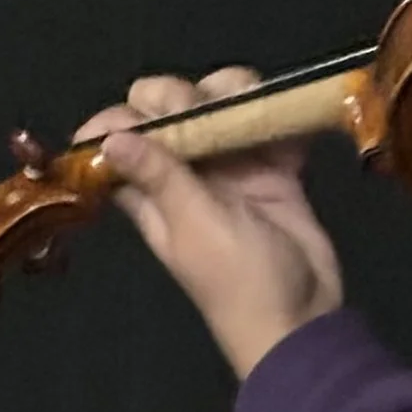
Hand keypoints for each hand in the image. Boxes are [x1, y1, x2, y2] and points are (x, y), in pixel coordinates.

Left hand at [74, 68, 343, 381]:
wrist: (302, 316)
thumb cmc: (238, 280)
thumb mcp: (195, 226)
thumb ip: (160, 177)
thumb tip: (109, 138)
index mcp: (150, 190)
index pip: (117, 141)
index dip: (117, 120)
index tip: (140, 115)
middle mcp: (184, 172)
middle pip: (167, 110)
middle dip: (181, 97)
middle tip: (205, 115)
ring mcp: (229, 168)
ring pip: (217, 107)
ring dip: (232, 95)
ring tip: (253, 107)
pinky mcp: (272, 170)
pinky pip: (268, 126)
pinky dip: (278, 115)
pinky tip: (287, 120)